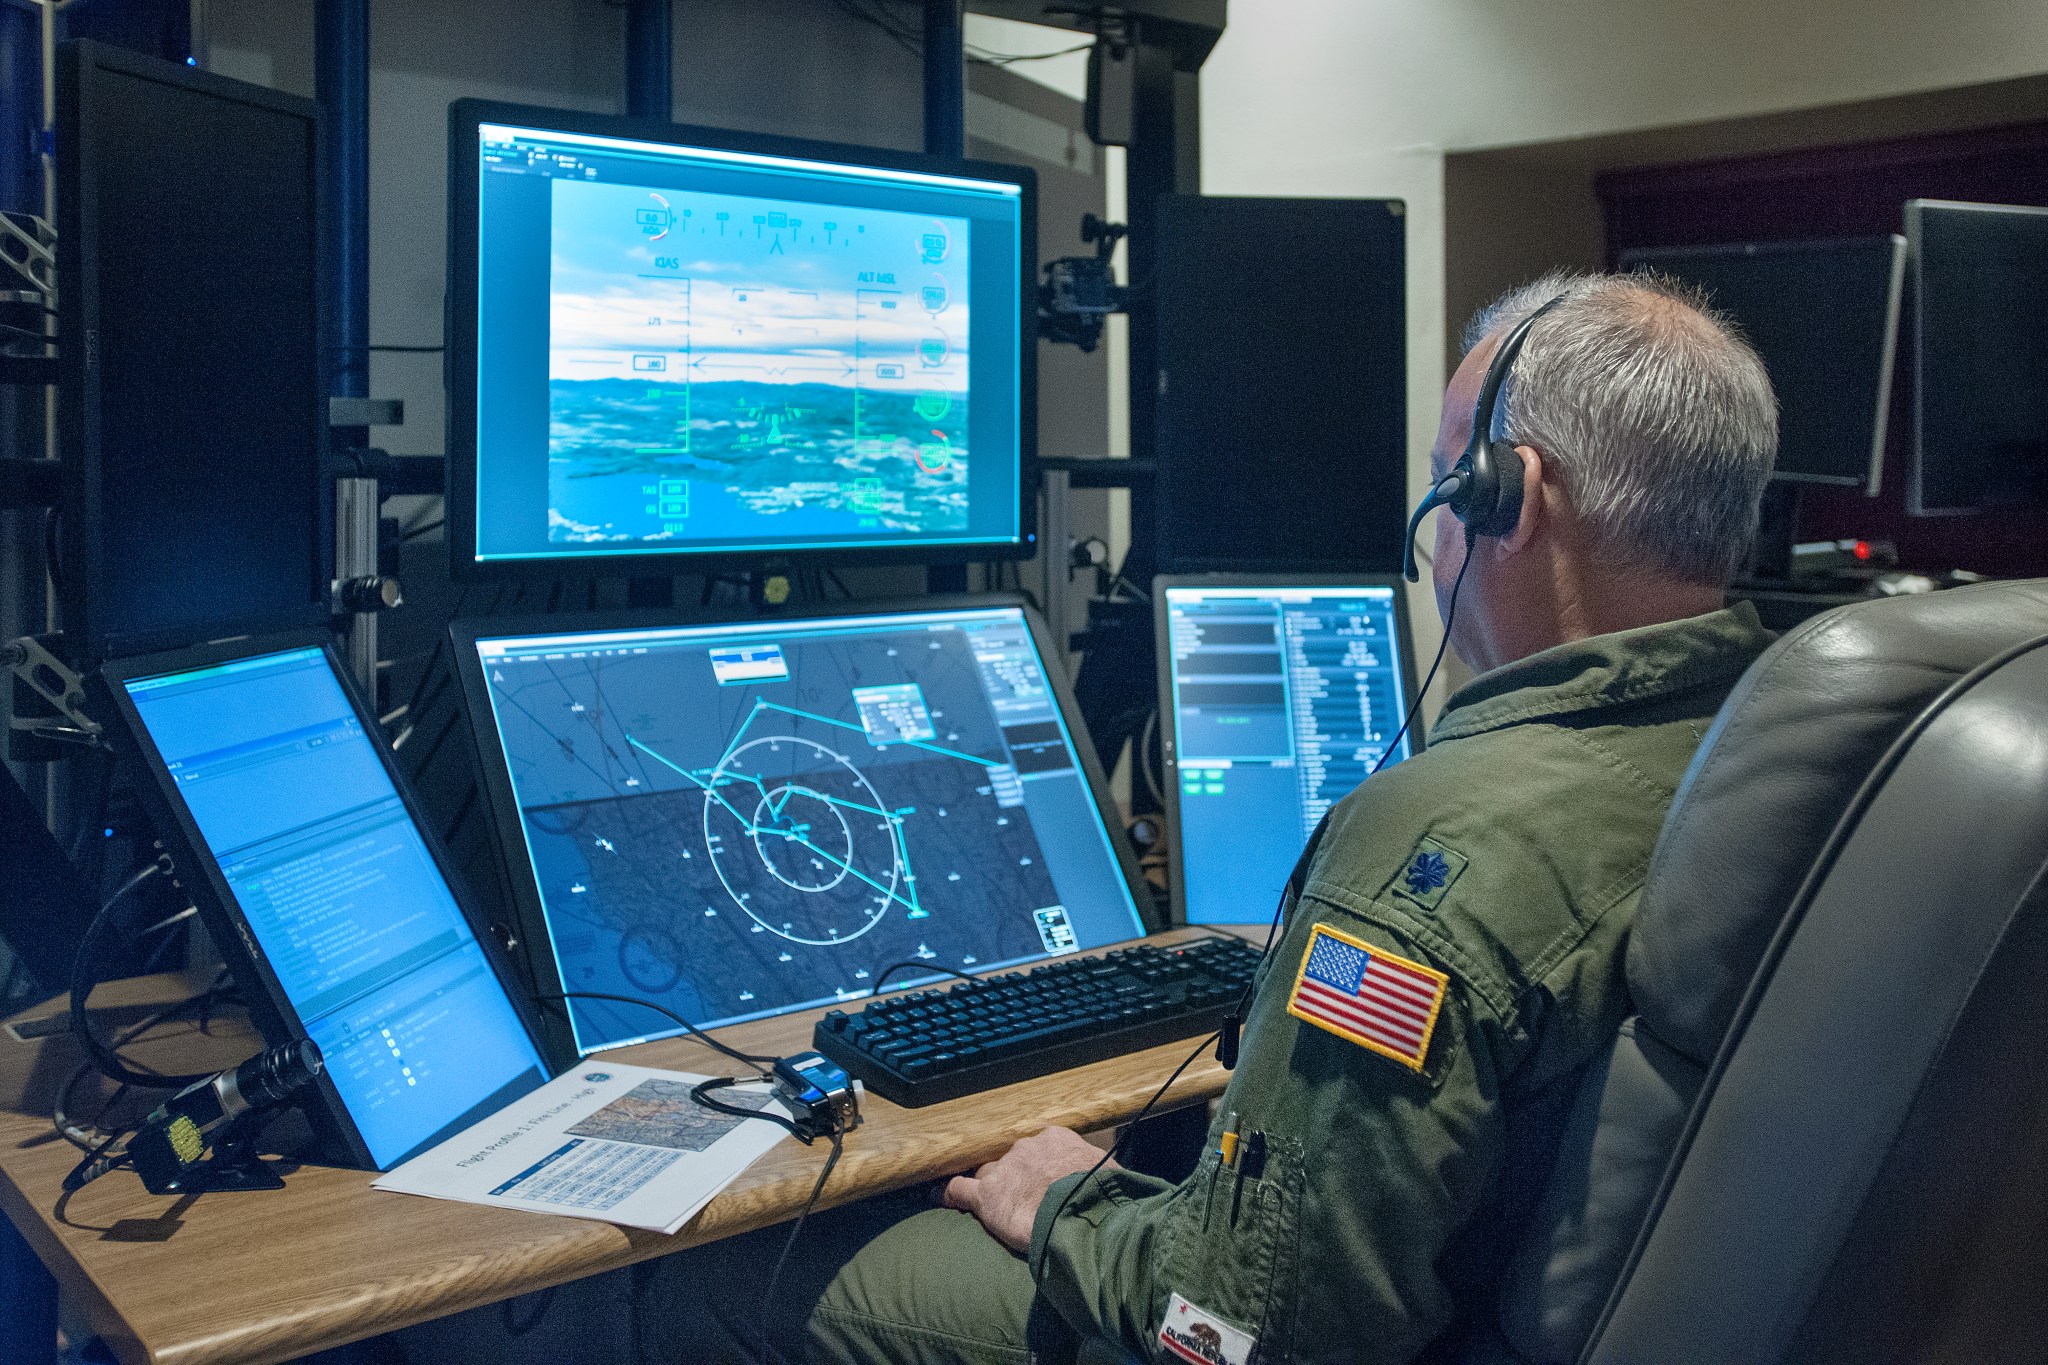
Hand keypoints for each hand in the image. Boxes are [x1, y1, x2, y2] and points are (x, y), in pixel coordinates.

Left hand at [943, 1126, 1112, 1253]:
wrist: (1082, 1210)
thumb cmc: (1103, 1194)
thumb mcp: (1109, 1175)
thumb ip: (1098, 1175)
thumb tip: (1111, 1186)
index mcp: (1057, 1140)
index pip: (1040, 1150)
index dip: (1039, 1167)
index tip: (1042, 1179)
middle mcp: (1027, 1148)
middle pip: (1012, 1160)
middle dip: (1015, 1175)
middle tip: (1023, 1195)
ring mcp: (1004, 1169)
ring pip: (988, 1174)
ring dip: (990, 1185)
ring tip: (989, 1199)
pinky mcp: (987, 1196)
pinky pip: (958, 1189)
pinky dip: (946, 1193)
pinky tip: (935, 1196)